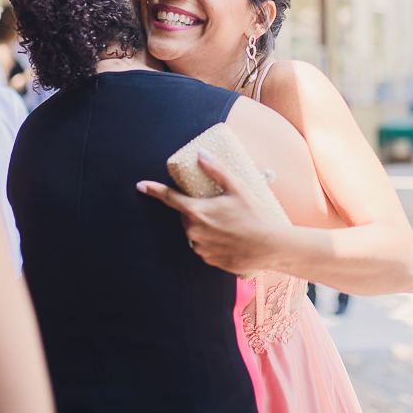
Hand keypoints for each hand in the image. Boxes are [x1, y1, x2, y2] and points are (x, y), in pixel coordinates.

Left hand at [136, 150, 289, 274]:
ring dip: (204, 226)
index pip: (169, 198)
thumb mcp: (237, 187)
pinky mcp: (210, 260)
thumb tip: (201, 154)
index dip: (154, 190)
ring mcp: (201, 249)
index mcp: (197, 212)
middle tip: (218, 206)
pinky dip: (212, 240)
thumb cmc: (255, 216)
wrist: (271, 246)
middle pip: (186, 216)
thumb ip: (216, 170)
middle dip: (196, 209)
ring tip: (228, 223)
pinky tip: (229, 237)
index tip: (141, 185)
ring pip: (195, 232)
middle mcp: (194, 232)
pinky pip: (204, 247)